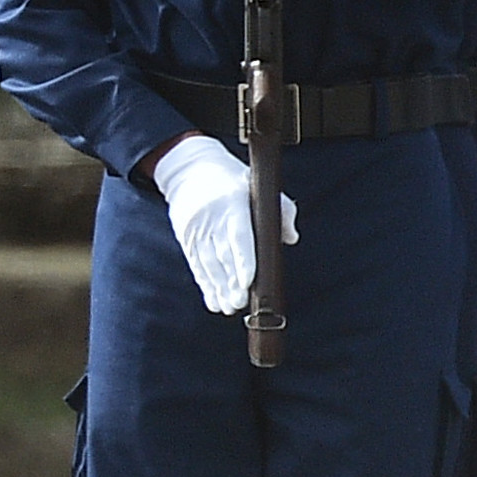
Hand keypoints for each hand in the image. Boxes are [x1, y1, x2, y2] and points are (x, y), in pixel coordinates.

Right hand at [150, 133, 290, 316]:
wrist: (190, 170)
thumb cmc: (236, 182)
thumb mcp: (261, 188)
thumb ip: (282, 210)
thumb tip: (291, 238)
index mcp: (231, 201)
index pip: (237, 234)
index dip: (242, 259)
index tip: (249, 281)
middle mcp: (211, 215)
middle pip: (220, 253)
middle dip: (230, 280)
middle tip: (240, 303)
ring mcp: (195, 227)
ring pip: (207, 262)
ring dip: (218, 287)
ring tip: (229, 307)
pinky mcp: (185, 237)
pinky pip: (195, 264)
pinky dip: (205, 284)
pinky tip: (214, 301)